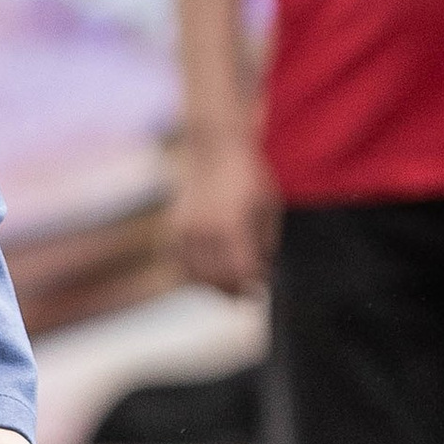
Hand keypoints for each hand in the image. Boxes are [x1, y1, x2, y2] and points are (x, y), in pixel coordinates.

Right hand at [171, 122, 279, 296]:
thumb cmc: (249, 176)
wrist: (215, 146)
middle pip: (219, 279)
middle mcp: (205, 231)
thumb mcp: (268, 207)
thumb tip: (260, 275)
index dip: (251, 287)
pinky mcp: (175, 227)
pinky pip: (183, 264)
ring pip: (197, 276)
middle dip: (234, 292)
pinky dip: (195, 275)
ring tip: (228, 290)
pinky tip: (209, 275)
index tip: (259, 292)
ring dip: (214, 287)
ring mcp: (186, 230)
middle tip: (246, 298)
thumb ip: (265, 243)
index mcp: (232, 226)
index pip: (241, 272)